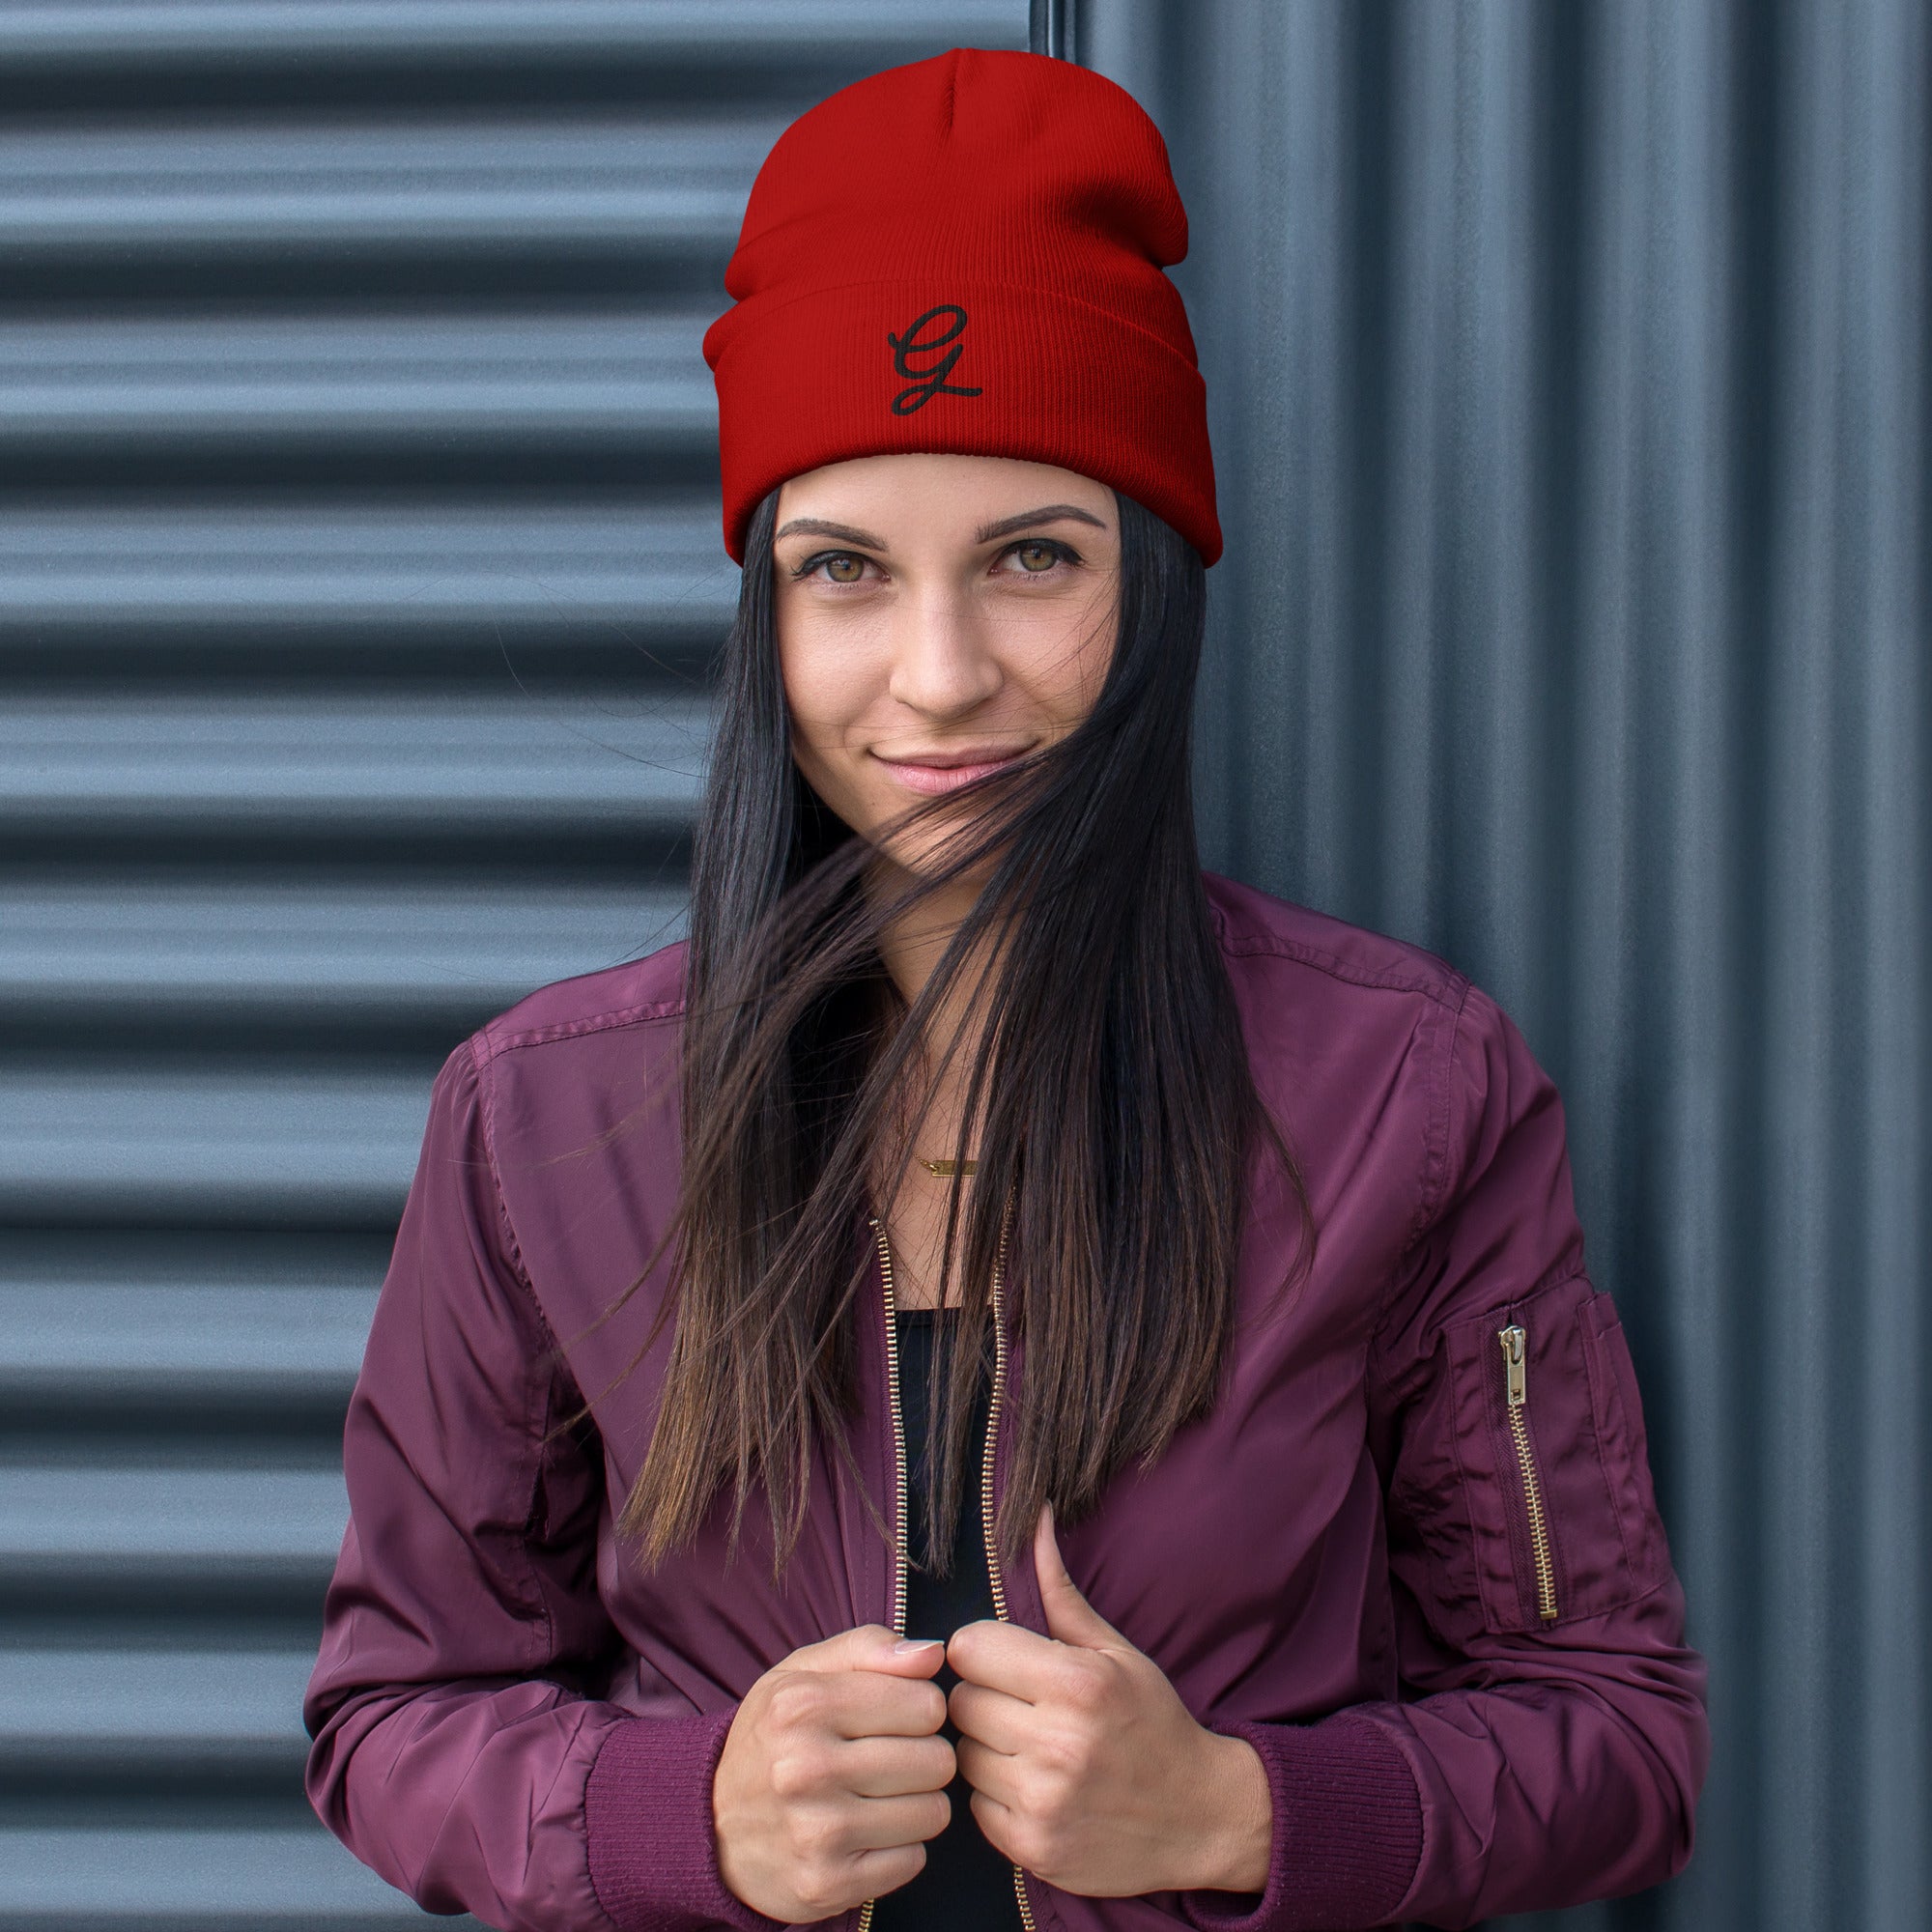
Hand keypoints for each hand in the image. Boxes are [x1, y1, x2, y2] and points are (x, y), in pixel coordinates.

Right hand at [713, 1625, 955, 1920]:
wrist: (709, 1827)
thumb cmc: (772, 1739)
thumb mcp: (803, 1672)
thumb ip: (869, 1647)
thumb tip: (933, 1654)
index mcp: (803, 1704)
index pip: (927, 1705)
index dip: (920, 1711)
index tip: (893, 1719)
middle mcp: (806, 1767)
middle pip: (936, 1761)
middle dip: (922, 1758)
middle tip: (885, 1761)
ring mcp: (816, 1832)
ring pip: (932, 1812)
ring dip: (915, 1805)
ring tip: (875, 1797)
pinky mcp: (827, 1884)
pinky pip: (913, 1861)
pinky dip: (898, 1849)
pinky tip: (864, 1834)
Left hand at [945, 1503, 1272, 1895]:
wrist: (1200, 1818)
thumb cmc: (1152, 1723)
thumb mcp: (1115, 1652)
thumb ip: (1061, 1592)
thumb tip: (1036, 1521)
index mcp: (1078, 1683)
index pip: (969, 1648)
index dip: (983, 1650)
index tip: (1006, 1660)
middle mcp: (1058, 1743)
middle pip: (962, 1702)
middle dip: (984, 1697)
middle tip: (1020, 1705)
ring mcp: (1044, 1802)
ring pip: (962, 1754)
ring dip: (986, 1747)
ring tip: (1027, 1745)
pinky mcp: (1033, 1848)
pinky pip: (975, 1805)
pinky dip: (995, 1794)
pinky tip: (1032, 1785)